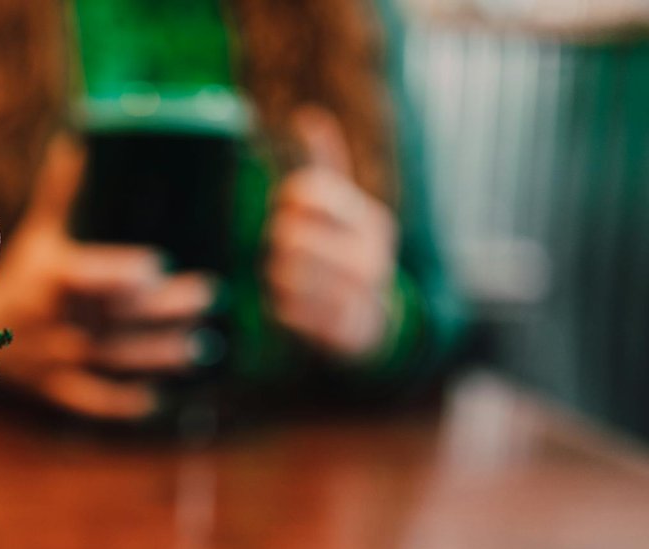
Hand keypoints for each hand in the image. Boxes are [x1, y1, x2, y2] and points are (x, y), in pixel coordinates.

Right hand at [0, 136, 214, 420]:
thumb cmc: (16, 277)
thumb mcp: (37, 234)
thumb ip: (62, 193)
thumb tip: (79, 140)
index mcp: (52, 280)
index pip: (90, 277)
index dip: (122, 274)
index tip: (158, 266)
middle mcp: (57, 321)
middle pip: (116, 316)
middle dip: (165, 309)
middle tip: (208, 296)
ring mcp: (58, 358)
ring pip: (114, 359)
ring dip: (158, 355)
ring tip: (199, 348)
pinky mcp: (57, 389)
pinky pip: (91, 400)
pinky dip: (121, 404)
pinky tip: (157, 400)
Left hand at [266, 106, 398, 357]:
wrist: (375, 325)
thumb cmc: (347, 256)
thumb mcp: (344, 210)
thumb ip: (326, 166)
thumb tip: (307, 116)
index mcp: (369, 220)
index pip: (307, 191)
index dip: (286, 199)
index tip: (290, 211)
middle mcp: (369, 256)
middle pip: (289, 234)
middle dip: (276, 242)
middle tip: (284, 250)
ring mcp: (356, 296)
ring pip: (283, 273)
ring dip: (274, 275)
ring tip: (288, 277)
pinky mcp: (337, 330)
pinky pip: (284, 310)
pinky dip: (279, 306)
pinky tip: (292, 304)